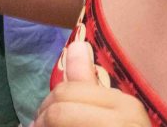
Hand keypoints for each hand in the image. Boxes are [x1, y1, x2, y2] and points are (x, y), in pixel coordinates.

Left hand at [34, 41, 149, 126]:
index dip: (47, 106)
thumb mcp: (113, 116)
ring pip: (56, 122)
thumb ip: (89, 85)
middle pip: (58, 109)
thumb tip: (76, 46)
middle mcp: (123, 119)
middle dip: (40, 120)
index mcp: (126, 106)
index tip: (40, 120)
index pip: (68, 91)